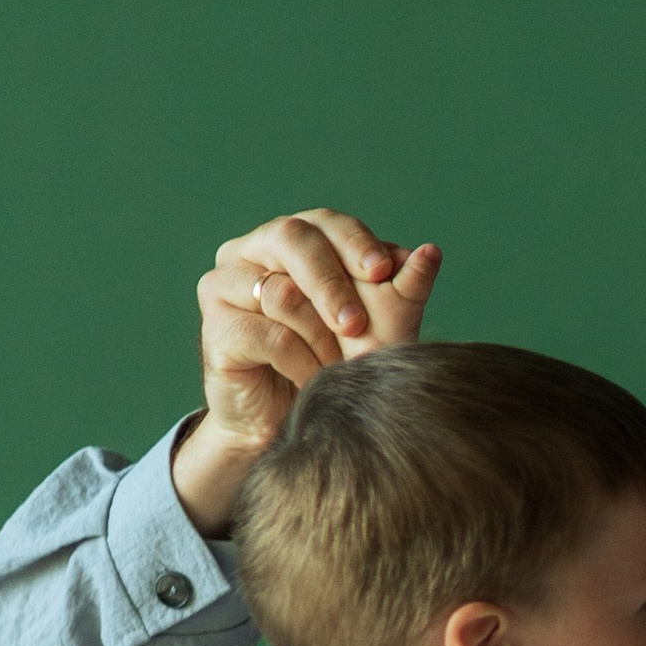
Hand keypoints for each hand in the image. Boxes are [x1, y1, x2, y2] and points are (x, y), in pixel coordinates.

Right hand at [171, 209, 441, 535]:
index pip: (325, 223)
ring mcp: (226, 285)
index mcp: (294, 238)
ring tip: (338, 366)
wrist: (297, 423)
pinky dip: (298, 361)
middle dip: (332, 283)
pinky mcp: (215, 326)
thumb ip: (404, 287)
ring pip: (278, 291)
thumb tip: (430, 252)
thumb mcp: (382, 325)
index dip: (355, 243)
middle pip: (292, 239)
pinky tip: (311, 381)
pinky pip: (265, 334)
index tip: (383, 271)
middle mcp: (253, 250)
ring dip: (319, 336)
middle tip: (356, 325)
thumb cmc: (340, 364)